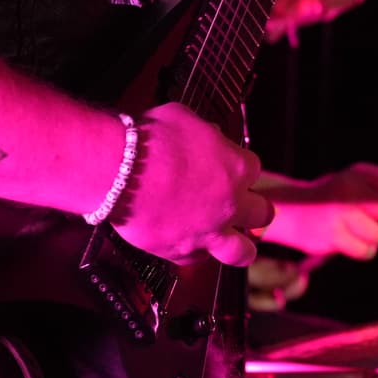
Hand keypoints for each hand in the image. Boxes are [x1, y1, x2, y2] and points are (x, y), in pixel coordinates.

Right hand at [111, 102, 271, 265]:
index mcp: (237, 168)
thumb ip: (205, 132)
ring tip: (237, 244)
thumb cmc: (148, 141)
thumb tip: (206, 136)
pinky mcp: (180, 250)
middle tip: (241, 206)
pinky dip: (195, 252)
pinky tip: (190, 245)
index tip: (226, 166)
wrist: (116, 172)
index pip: (253, 170)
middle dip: (252, 208)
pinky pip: (197, 259)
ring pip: (242, 252)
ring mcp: (207, 231)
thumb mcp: (184, 118)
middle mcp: (230, 204)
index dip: (238, 167)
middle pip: (261, 213)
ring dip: (241, 247)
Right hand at [259, 163, 377, 259]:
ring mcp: (338, 213)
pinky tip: (350, 241)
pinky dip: (364, 250)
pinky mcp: (331, 236)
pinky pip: (365, 251)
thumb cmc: (333, 197)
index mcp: (359, 173)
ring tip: (361, 232)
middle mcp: (349, 189)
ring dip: (376, 239)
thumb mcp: (360, 181)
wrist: (289, 210)